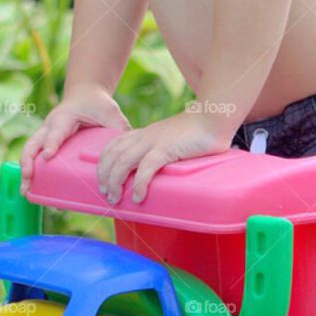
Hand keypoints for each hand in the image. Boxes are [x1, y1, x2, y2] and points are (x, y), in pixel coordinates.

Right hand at [19, 84, 130, 193]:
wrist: (84, 94)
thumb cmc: (97, 104)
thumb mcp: (110, 112)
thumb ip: (119, 128)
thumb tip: (129, 152)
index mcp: (66, 116)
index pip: (57, 130)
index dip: (52, 143)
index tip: (48, 156)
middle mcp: (50, 125)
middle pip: (34, 143)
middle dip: (28, 161)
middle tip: (28, 178)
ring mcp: (44, 134)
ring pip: (29, 150)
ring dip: (25, 170)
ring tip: (25, 191)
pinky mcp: (44, 142)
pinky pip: (32, 156)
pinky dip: (29, 171)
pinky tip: (30, 190)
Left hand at [96, 110, 232, 204]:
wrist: (213, 117)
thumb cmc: (198, 131)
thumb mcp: (172, 139)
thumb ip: (162, 149)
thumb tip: (161, 168)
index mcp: (144, 133)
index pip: (113, 145)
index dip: (103, 163)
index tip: (103, 180)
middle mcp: (144, 136)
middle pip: (112, 155)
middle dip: (104, 176)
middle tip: (106, 194)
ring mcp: (153, 141)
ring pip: (122, 162)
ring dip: (116, 182)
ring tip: (115, 198)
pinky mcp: (166, 149)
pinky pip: (146, 169)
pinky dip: (139, 185)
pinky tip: (138, 197)